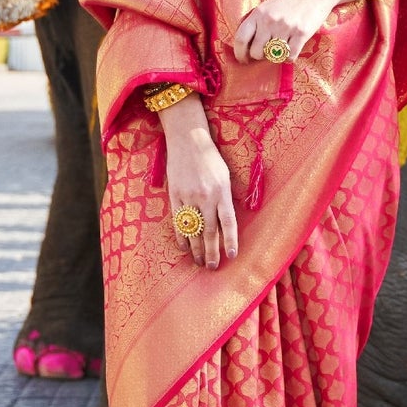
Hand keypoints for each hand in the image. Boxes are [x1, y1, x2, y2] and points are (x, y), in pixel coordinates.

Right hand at [160, 94, 237, 268]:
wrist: (187, 139)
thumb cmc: (210, 158)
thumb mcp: (225, 175)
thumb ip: (225, 198)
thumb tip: (226, 224)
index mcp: (222, 190)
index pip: (228, 222)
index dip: (230, 241)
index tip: (232, 256)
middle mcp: (206, 196)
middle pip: (210, 231)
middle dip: (212, 252)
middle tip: (212, 267)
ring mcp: (188, 196)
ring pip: (194, 229)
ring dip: (196, 249)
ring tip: (199, 262)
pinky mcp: (174, 195)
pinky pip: (178, 221)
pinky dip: (182, 236)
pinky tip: (184, 247)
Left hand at [233, 0, 375, 62]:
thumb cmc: (289, 1)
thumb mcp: (266, 6)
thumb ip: (253, 22)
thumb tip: (240, 44)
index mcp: (258, 13)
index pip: (240, 39)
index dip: (239, 54)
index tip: (243, 59)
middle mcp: (269, 20)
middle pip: (256, 52)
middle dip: (260, 56)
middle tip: (266, 51)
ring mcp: (286, 27)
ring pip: (273, 56)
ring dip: (276, 56)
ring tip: (280, 46)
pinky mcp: (301, 34)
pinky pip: (290, 57)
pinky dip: (290, 56)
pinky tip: (292, 47)